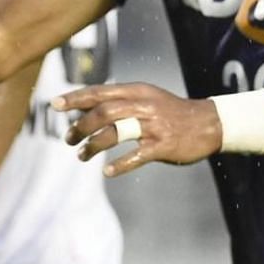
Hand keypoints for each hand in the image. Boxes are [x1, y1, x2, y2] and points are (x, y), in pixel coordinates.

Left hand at [54, 82, 222, 174]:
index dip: (75, 98)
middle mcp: (143, 105)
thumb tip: (83, 106)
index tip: (54, 105)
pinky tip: (108, 171)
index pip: (99, 92)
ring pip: (115, 132)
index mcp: (136, 92)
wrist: (209, 124)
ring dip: (93, 145)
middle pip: (103, 112)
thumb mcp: (145, 98)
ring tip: (81, 155)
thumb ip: (117, 101)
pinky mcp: (163, 145)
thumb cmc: (170, 112)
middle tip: (68, 139)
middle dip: (80, 126)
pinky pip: (136, 156)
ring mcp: (153, 126)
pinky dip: (119, 164)